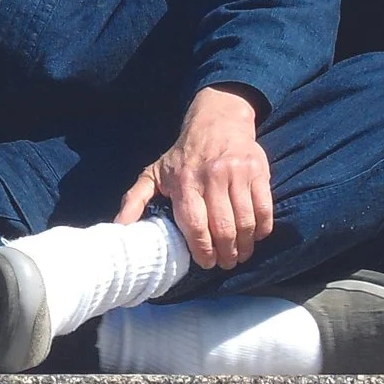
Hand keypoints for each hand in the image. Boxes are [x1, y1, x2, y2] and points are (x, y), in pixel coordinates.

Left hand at [116, 84, 272, 270]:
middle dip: (226, 254)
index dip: (203, 250)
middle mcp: (211, 176)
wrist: (217, 120)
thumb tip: (119, 227)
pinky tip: (256, 236)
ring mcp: (237, 173)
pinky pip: (264, 208)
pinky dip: (263, 229)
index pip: (196, 225)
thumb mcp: (154, 173)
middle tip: (226, 263)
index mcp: (184, 182)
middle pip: (223, 228)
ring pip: (246, 222)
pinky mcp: (258, 171)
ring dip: (245, 246)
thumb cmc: (183, 155)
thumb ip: (135, 200)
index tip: (206, 263)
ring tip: (240, 254)